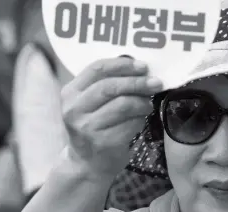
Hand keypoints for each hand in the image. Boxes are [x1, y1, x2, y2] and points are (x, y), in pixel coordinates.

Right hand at [61, 57, 163, 177]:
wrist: (87, 163)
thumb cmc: (94, 126)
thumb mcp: (92, 102)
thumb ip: (109, 84)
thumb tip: (141, 69)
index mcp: (71, 92)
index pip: (97, 68)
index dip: (122, 64)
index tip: (143, 66)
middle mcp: (74, 109)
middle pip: (110, 86)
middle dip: (137, 82)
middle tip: (156, 82)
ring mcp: (85, 127)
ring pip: (122, 105)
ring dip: (141, 102)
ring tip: (148, 104)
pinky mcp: (101, 142)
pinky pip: (129, 124)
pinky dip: (140, 119)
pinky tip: (141, 119)